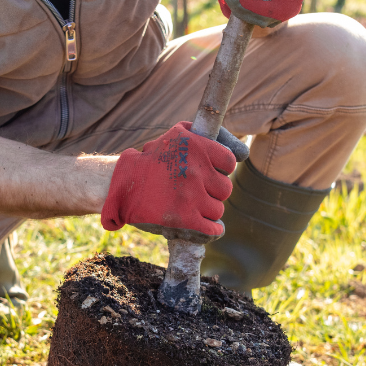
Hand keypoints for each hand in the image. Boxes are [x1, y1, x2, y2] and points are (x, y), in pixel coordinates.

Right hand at [102, 123, 248, 237]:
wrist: (121, 185)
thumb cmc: (152, 160)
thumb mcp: (178, 134)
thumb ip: (208, 136)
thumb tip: (244, 153)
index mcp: (195, 146)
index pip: (229, 162)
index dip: (220, 169)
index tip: (209, 172)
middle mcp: (195, 170)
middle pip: (225, 188)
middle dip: (212, 191)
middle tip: (197, 191)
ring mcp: (191, 196)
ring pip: (218, 209)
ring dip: (208, 209)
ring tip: (192, 206)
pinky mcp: (184, 219)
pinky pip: (213, 228)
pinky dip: (212, 230)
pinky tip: (207, 226)